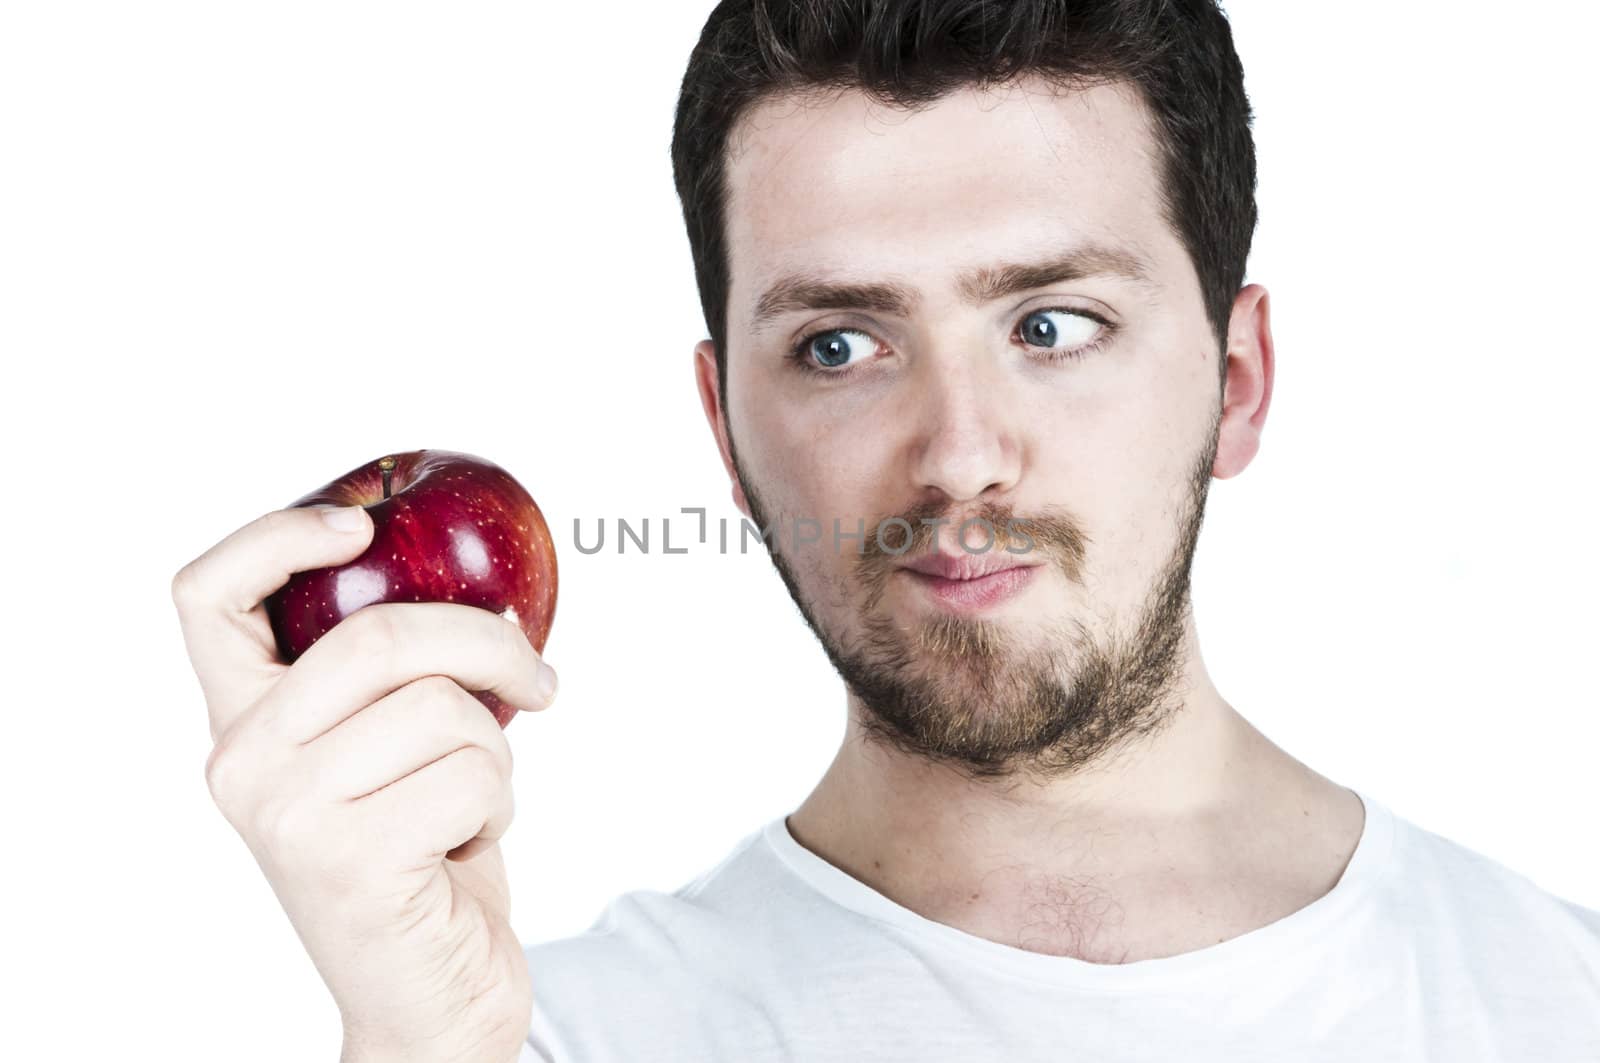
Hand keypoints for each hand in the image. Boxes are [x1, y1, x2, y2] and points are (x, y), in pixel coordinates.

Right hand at [171, 505, 556, 1062]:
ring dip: (494, 752)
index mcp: (242, 724)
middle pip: (378, 636)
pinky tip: (461, 847)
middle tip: (537, 680)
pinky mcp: (348, 860)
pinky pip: (475, 773)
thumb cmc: (421, 861)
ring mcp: (287, 812)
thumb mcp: (393, 754)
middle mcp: (241, 764)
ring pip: (445, 708)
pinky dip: (499, 804)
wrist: (426, 999)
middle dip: (487, 643)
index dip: (276, 537)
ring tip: (464, 804)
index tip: (359, 528)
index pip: (207, 597)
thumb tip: (494, 604)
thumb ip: (401, 681)